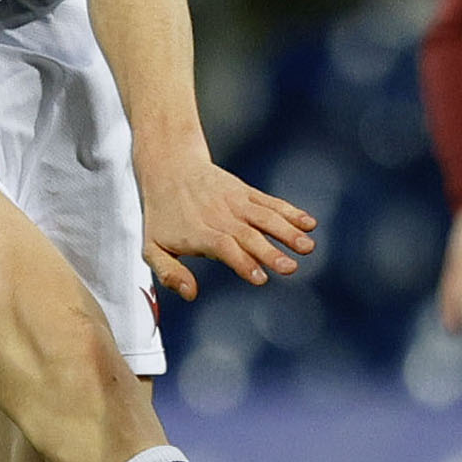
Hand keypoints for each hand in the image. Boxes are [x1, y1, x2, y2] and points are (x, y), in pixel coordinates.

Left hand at [136, 147, 314, 302]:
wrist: (169, 168)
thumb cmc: (162, 215)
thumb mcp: (152, 247)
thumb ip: (169, 273)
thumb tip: (190, 293)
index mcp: (200, 233)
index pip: (224, 248)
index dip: (243, 262)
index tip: (261, 278)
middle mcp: (221, 217)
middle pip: (249, 235)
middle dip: (271, 252)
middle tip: (290, 268)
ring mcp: (236, 203)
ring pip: (265, 217)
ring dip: (288, 232)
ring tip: (307, 246)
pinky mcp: (246, 193)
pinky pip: (270, 202)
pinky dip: (290, 212)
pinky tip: (309, 223)